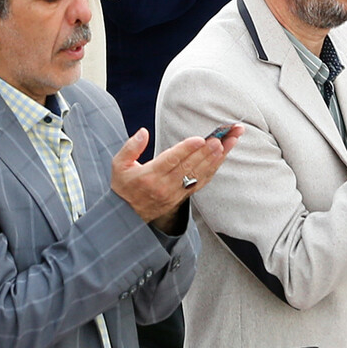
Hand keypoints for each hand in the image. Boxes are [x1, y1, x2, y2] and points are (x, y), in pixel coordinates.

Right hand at [109, 127, 234, 225]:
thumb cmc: (123, 186)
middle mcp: (165, 186)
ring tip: (227, 144)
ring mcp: (175, 193)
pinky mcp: (182, 197)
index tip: (200, 139)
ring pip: (198, 174)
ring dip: (214, 159)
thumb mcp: (119, 164)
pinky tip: (221, 159)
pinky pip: (200, 183)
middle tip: (221, 138)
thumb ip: (131, 147)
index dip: (187, 149)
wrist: (127, 215)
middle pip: (190, 166)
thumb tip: (143, 132)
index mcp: (150, 176)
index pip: (171, 160)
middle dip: (207, 151)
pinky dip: (212, 170)